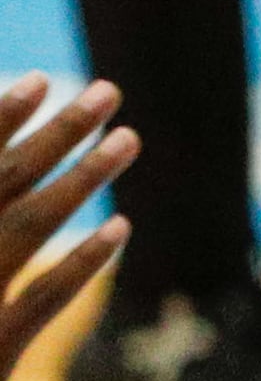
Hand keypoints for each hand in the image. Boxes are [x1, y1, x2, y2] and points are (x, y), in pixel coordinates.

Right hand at [0, 72, 134, 380]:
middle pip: (4, 183)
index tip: (41, 80)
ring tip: (129, 139)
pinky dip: (81, 264)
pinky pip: (41, 299)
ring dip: (81, 180)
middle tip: (108, 90)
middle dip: (57, 134)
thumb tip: (6, 167)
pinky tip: (121, 229)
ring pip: (29, 229)